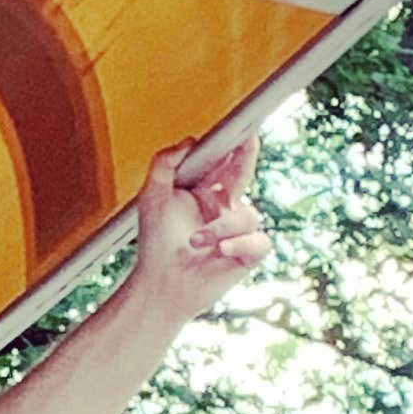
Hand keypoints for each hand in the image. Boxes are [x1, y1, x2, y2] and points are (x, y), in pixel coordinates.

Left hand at [127, 135, 269, 324]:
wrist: (162, 283)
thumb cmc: (157, 244)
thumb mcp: (153, 197)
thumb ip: (164, 164)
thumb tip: (188, 141)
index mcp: (205, 193)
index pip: (224, 164)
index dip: (235, 146)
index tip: (242, 129)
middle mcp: (224, 209)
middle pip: (243, 175)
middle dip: (246, 157)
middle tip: (247, 142)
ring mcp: (237, 230)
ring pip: (247, 215)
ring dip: (220, 227)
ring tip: (196, 241)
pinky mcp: (247, 254)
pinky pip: (259, 241)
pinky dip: (240, 243)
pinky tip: (221, 249)